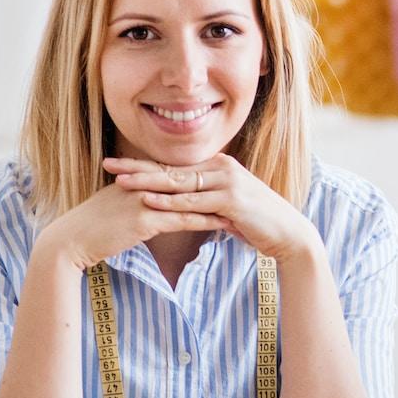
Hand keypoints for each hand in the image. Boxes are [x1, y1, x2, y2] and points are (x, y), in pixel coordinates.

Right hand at [35, 180, 228, 272]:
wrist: (69, 241)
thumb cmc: (89, 228)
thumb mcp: (114, 207)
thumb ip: (133, 200)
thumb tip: (149, 204)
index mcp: (137, 179)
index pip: (176, 175)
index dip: (201, 179)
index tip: (223, 182)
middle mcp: (143, 184)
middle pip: (188, 182)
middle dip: (215, 188)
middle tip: (241, 191)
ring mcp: (144, 200)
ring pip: (189, 199)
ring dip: (216, 204)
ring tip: (240, 208)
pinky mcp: (144, 219)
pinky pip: (181, 219)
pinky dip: (204, 221)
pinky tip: (222, 224)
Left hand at [103, 154, 320, 261]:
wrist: (287, 233)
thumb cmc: (256, 222)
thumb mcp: (226, 207)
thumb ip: (205, 201)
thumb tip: (182, 206)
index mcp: (217, 166)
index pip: (174, 166)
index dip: (144, 165)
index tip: (117, 165)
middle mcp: (221, 168)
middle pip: (171, 169)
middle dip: (138, 168)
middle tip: (109, 165)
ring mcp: (227, 182)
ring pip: (179, 183)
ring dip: (148, 183)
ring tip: (122, 183)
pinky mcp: (231, 199)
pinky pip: (194, 202)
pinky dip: (171, 202)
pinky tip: (150, 202)